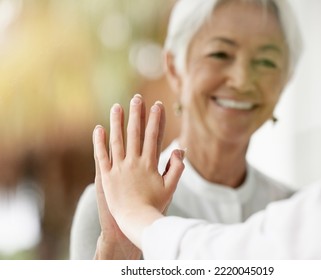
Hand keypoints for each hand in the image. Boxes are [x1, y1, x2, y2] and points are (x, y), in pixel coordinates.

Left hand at [93, 94, 183, 247]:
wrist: (135, 221)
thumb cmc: (155, 205)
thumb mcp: (171, 187)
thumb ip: (177, 167)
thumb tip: (180, 150)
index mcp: (150, 163)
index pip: (153, 135)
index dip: (155, 119)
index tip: (156, 105)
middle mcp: (134, 162)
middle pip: (135, 133)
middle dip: (137, 113)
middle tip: (137, 98)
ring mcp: (119, 168)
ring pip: (116, 140)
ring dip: (117, 122)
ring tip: (117, 107)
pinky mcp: (106, 176)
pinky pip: (101, 155)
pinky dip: (99, 141)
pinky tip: (99, 129)